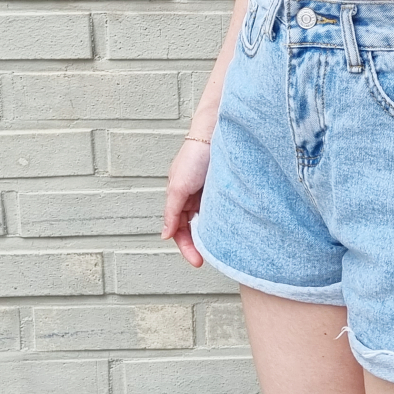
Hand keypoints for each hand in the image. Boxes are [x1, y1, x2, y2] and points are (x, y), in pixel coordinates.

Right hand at [161, 135, 212, 265]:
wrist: (216, 132)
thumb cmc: (195, 155)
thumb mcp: (179, 187)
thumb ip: (171, 212)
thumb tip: (164, 235)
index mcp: (178, 196)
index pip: (179, 229)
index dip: (186, 246)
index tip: (197, 261)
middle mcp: (192, 194)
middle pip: (193, 226)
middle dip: (198, 243)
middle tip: (208, 258)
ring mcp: (208, 190)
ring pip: (207, 218)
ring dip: (210, 231)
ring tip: (219, 246)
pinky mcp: (222, 185)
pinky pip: (220, 207)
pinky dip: (221, 219)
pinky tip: (229, 226)